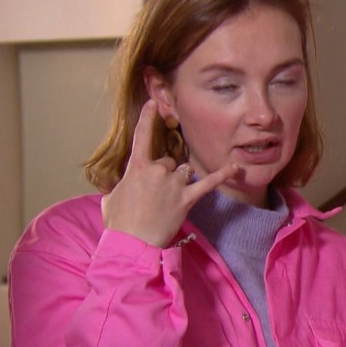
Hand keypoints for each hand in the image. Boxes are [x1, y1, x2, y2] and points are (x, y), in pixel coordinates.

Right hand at [100, 100, 237, 246]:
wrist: (132, 242)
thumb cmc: (118, 223)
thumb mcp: (110, 199)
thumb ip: (119, 186)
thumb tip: (122, 187)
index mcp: (136, 168)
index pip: (142, 137)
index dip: (147, 118)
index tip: (153, 104)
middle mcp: (157, 171)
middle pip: (168, 161)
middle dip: (164, 174)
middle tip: (155, 196)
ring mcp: (173, 184)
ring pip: (183, 171)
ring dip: (179, 181)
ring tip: (168, 200)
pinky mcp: (187, 199)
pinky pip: (207, 183)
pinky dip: (222, 175)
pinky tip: (235, 167)